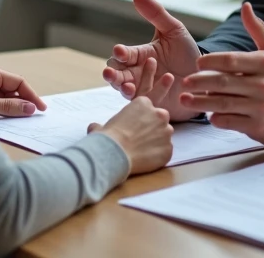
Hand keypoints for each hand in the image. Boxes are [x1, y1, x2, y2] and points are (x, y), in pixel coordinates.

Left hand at [0, 63, 46, 117]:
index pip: (18, 82)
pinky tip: (6, 121)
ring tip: (20, 122)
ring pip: (5, 98)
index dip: (31, 95)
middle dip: (22, 103)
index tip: (41, 109)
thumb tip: (30, 108)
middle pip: (13, 90)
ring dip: (12, 109)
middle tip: (32, 119)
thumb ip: (8, 106)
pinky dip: (2, 112)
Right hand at [89, 57, 175, 174]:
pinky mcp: (169, 149)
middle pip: (160, 120)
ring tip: (141, 151)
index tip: (133, 127)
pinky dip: (158, 156)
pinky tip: (145, 159)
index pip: (148, 108)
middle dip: (152, 128)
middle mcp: (159, 114)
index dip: (141, 119)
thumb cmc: (107, 137)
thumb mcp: (100, 127)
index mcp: (144, 103)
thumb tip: (94, 128)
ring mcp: (166, 132)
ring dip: (156, 142)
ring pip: (165, 136)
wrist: (114, 154)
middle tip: (139, 139)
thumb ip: (101, 125)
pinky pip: (166, 151)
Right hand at [102, 0, 200, 120]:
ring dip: (123, 90)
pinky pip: (145, 104)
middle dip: (112, 75)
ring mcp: (146, 91)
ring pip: (126, 92)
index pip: (123, 55)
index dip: (120, 54)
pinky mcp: (155, 105)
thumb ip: (156, 14)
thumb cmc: (187, 53)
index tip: (120, 51)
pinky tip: (150, 96)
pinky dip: (145, 100)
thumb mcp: (174, 31)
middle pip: (117, 75)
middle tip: (110, 73)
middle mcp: (138, 74)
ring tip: (126, 87)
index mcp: (140, 56)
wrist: (207, 76)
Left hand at [178, 3, 263, 147]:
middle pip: (223, 82)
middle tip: (184, 81)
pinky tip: (207, 114)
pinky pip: (229, 121)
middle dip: (200, 82)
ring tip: (184, 99)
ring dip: (200, 102)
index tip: (197, 62)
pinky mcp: (257, 127)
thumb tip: (245, 7)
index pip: (231, 60)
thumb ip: (258, 29)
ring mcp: (260, 107)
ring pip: (222, 103)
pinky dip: (215, 118)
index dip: (210, 61)